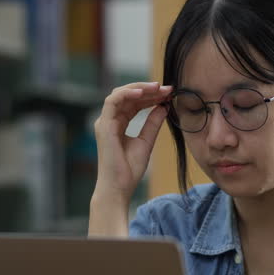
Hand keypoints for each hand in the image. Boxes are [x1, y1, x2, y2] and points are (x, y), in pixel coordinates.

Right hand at [92, 81, 170, 203]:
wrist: (118, 187)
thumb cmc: (129, 170)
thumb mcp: (146, 142)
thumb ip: (153, 124)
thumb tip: (164, 107)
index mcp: (118, 123)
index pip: (134, 103)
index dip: (151, 96)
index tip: (169, 93)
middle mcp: (110, 120)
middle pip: (128, 96)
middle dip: (148, 90)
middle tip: (167, 88)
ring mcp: (105, 121)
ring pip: (120, 94)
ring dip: (140, 88)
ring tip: (158, 87)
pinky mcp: (103, 125)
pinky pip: (113, 101)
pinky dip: (127, 93)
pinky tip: (143, 93)